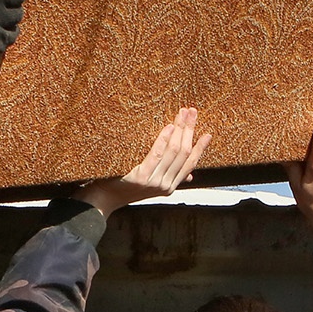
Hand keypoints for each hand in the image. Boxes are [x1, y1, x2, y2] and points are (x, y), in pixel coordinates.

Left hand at [76, 108, 211, 215]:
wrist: (104, 199)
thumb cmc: (125, 187)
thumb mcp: (152, 185)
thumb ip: (170, 178)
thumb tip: (190, 175)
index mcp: (170, 187)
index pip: (190, 164)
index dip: (200, 148)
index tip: (208, 133)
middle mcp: (165, 186)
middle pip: (183, 153)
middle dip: (190, 130)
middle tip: (192, 112)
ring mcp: (153, 182)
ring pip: (173, 152)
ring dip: (180, 129)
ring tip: (182, 114)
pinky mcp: (141, 177)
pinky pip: (156, 154)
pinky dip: (163, 139)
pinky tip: (168, 127)